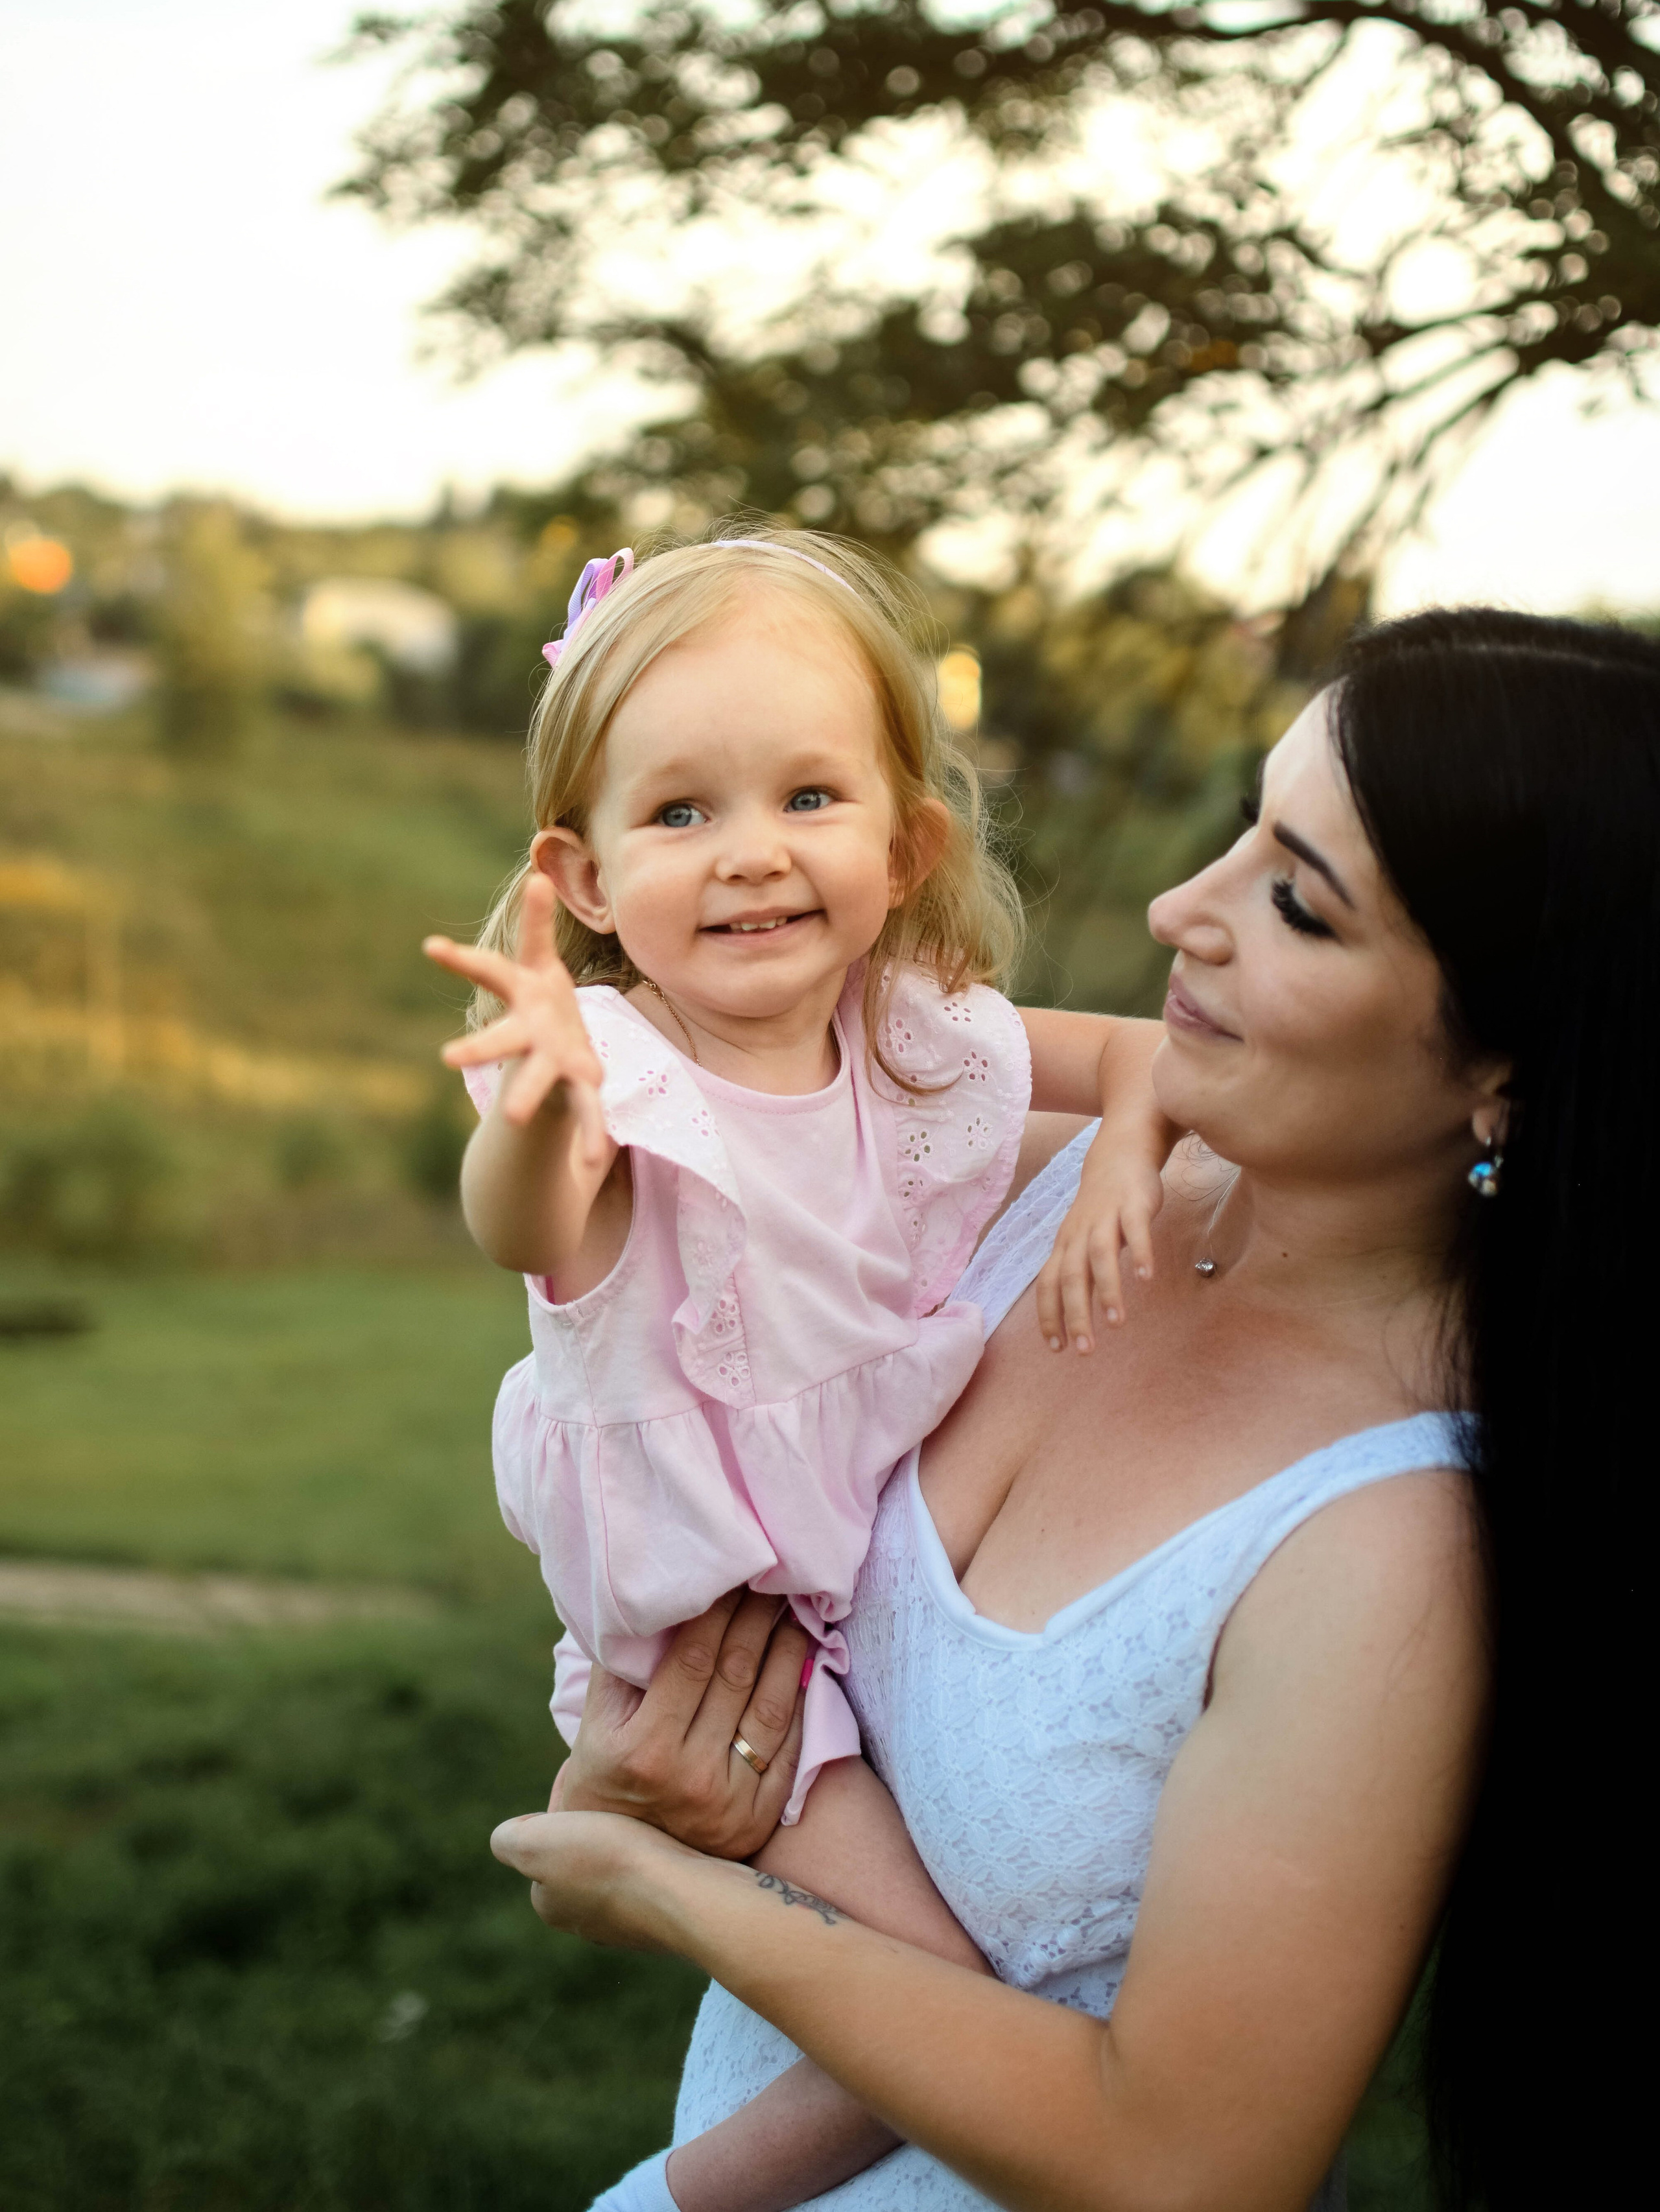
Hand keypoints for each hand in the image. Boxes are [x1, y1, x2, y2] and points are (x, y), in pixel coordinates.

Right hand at [423, 873, 608, 1165]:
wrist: (553, 1058)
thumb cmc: (543, 1005)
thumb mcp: (539, 964)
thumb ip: (536, 922)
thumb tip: (535, 867)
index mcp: (522, 997)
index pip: (490, 971)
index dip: (462, 959)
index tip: (431, 947)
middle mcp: (528, 1034)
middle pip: (501, 1039)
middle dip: (479, 1047)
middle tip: (448, 1058)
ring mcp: (551, 1064)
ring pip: (536, 1082)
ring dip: (527, 1100)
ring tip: (515, 1122)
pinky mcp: (579, 1088)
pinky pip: (585, 1113)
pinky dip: (587, 1135)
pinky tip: (589, 1163)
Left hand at [492, 1806, 703, 1953]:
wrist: (686, 1893)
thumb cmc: (610, 1860)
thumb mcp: (539, 1841)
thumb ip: (509, 1839)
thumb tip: (508, 1836)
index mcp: (552, 1906)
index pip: (549, 1845)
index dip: (565, 1811)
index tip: (587, 1792)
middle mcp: (587, 1924)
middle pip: (586, 1856)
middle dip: (598, 1829)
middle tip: (619, 1801)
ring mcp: (633, 1926)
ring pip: (624, 1867)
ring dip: (633, 1844)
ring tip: (649, 1819)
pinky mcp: (672, 1919)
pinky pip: (660, 1876)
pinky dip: (663, 1858)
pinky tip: (674, 1841)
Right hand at [558, 1590, 810, 1858]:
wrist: (619, 1871)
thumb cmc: (603, 1780)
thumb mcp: (594, 1726)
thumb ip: (620, 1668)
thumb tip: (655, 1604)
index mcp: (642, 1748)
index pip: (691, 1659)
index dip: (719, 1609)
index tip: (735, 1573)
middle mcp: (688, 1776)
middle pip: (736, 1674)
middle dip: (758, 1617)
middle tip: (773, 1577)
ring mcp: (729, 1802)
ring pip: (770, 1707)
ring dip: (788, 1651)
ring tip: (795, 1612)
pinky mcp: (757, 1820)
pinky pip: (788, 1749)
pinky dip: (799, 1701)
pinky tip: (804, 1666)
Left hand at [1035, 1139, 1163, 1353]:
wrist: (1120, 1152)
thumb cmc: (1101, 1206)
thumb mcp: (1082, 1238)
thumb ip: (1079, 1272)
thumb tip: (1074, 1315)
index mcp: (1065, 1245)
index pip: (1049, 1284)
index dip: (1050, 1316)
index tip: (1057, 1348)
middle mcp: (1080, 1233)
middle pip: (1071, 1276)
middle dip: (1076, 1315)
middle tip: (1086, 1350)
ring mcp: (1106, 1217)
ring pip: (1099, 1256)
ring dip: (1107, 1291)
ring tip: (1117, 1324)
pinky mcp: (1133, 1204)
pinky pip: (1135, 1229)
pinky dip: (1140, 1252)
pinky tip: (1146, 1277)